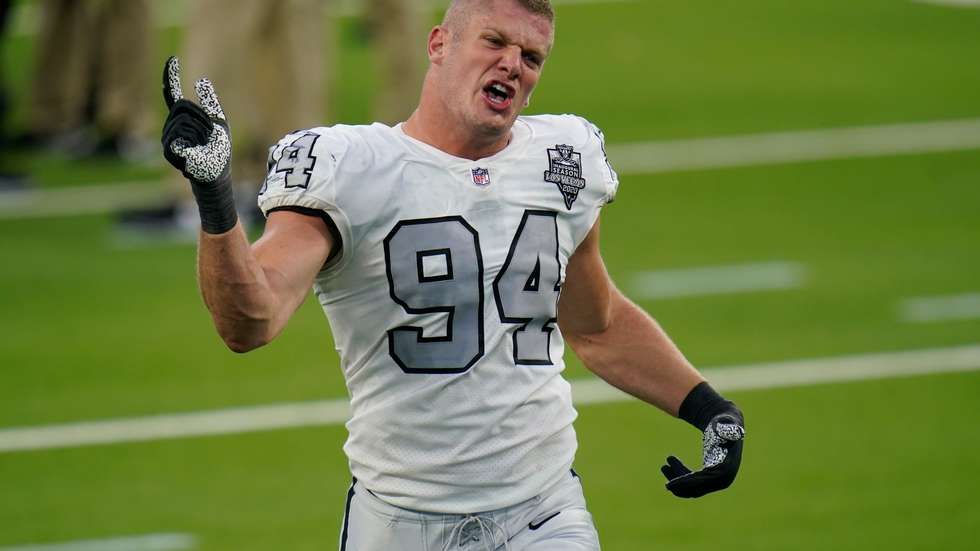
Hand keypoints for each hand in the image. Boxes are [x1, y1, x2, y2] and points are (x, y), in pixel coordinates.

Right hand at [160, 56, 236, 233]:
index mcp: (184, 120)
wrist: (218, 173)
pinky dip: (194, 139)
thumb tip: (201, 80)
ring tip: (202, 145)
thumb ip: (210, 103)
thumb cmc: (219, 152)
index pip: (173, 94)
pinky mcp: (168, 149)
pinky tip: (194, 152)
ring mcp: (168, 137)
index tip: (172, 59)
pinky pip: (180, 132)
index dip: (171, 77)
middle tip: (209, 135)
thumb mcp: (219, 123)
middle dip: (202, 117)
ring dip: (201, 130)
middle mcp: (172, 126)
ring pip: (184, 118)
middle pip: (183, 105)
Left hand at [661, 411, 744, 497]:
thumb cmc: (724, 421)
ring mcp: (718, 480)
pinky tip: (670, 464)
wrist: (726, 423)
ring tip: (663, 466)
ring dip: (677, 480)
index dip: (686, 483)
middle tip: (663, 468)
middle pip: (698, 488)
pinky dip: (681, 478)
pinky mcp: (711, 478)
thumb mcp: (726, 422)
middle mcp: (724, 479)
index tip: (669, 484)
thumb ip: (727, 426)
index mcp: (727, 469)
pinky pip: (694, 484)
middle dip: (679, 482)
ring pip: (694, 488)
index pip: (704, 481)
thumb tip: (729, 430)